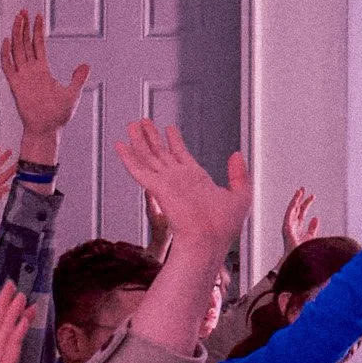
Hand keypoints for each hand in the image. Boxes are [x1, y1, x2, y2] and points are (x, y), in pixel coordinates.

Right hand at [0, 10, 88, 156]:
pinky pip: (8, 67)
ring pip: (17, 50)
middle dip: (24, 27)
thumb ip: (78, 78)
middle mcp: (30, 71)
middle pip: (25, 43)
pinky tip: (7, 40)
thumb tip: (86, 64)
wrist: (47, 130)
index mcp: (42, 71)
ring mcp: (22, 77)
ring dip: (16, 34)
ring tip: (17, 18)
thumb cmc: (58, 115)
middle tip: (23, 10)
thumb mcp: (72, 93)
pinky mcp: (16, 86)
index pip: (38, 45)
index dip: (37, 30)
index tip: (38, 15)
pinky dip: (6, 54)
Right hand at [0, 288, 33, 362]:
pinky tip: (23, 316)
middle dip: (4, 309)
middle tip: (12, 285)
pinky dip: (15, 332)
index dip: (8, 326)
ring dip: (9, 313)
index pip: (1, 350)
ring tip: (18, 290)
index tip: (18, 307)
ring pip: (0, 339)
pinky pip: (8, 353)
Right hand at [115, 122, 250, 251]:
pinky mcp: (157, 188)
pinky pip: (139, 169)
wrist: (209, 240)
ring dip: (139, 140)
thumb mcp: (240, 196)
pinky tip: (120, 146)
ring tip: (131, 125)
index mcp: (196, 180)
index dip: (174, 141)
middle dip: (152, 137)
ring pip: (148, 156)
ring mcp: (166, 183)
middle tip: (143, 122)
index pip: (181, 155)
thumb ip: (239, 175)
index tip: (169, 129)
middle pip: (161, 153)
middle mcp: (178, 180)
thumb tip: (237, 155)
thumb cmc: (223, 228)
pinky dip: (128, 157)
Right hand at [281, 187, 319, 254]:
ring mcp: (288, 226)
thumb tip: (316, 217)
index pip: (302, 213)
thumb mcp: (311, 237)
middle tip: (303, 189)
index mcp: (297, 228)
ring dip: (295, 199)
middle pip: (296, 209)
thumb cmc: (303, 251)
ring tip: (300, 190)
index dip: (306, 204)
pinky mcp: (286, 227)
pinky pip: (289, 213)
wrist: (299, 258)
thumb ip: (312, 227)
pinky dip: (293, 205)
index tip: (312, 196)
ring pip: (292, 210)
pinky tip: (296, 198)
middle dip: (300, 199)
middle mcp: (292, 226)